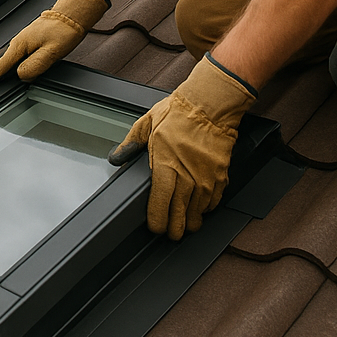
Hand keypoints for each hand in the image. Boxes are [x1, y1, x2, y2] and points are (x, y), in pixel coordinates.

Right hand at [0, 0, 109, 88]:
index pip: (1, 66)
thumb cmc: (63, 30)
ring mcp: (25, 42)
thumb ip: (34, 66)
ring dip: (9, 72)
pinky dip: (18, 66)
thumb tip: (21, 75)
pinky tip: (24, 73)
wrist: (71, 14)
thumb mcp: (50, 52)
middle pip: (4, 64)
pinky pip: (21, 58)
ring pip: (13, 62)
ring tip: (5, 85)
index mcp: (20, 45)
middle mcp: (19, 42)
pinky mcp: (32, 43)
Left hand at [108, 53, 256, 239]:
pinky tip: (197, 207)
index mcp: (166, 166)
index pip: (160, 207)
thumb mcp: (146, 124)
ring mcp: (206, 181)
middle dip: (173, 230)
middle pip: (180, 219)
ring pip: (197, 216)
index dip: (156, 223)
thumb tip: (116, 158)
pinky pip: (212, 204)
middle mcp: (187, 178)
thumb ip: (130, 144)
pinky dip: (204, 209)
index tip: (154, 226)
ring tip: (182, 223)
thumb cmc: (179, 113)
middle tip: (168, 231)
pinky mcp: (221, 178)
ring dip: (189, 222)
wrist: (210, 105)